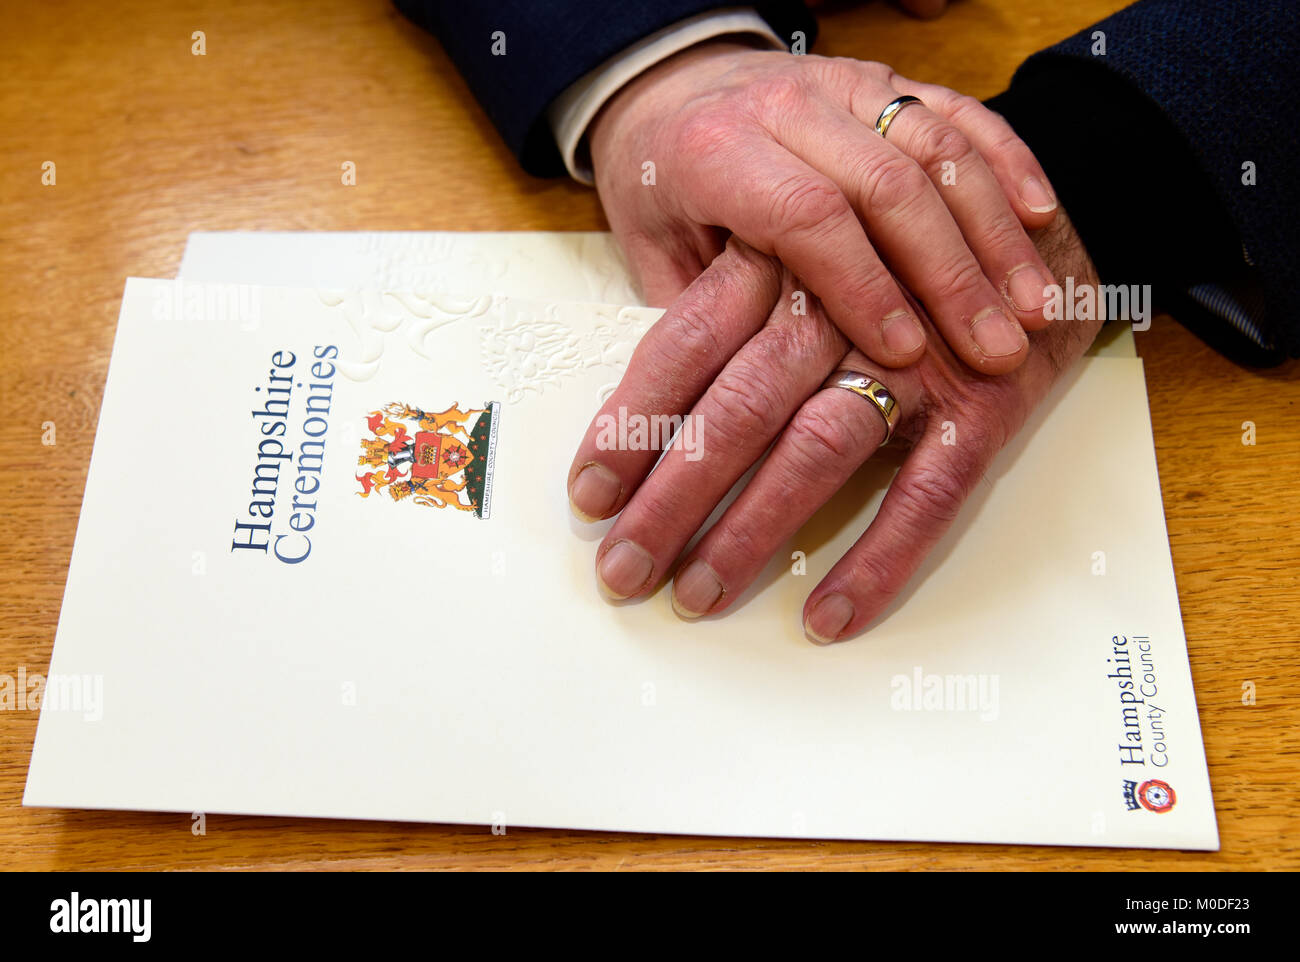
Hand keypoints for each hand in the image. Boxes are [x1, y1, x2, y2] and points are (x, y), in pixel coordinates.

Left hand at [567, 210, 1102, 641]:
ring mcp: (920, 355)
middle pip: (740, 405)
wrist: (1049, 201)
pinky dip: (879, 557)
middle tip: (622, 570)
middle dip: (674, 496)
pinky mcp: (986, 400)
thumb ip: (727, 288)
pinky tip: (828, 616)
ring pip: (820, 448)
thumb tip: (652, 384)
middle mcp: (842, 303)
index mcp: (783, 250)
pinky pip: (929, 492)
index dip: (634, 422)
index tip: (588, 495)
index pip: (686, 342)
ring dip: (754, 530)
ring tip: (695, 595)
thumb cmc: (896, 232)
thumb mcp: (799, 228)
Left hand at [588, 43, 1060, 375]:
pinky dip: (1008, 166)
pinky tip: (1043, 222)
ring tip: (1036, 311)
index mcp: (716, 150)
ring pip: (937, 149)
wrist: (666, 85)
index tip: (902, 350)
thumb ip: (695, 308)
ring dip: (993, 235)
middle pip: (887, 184)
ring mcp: (847, 86)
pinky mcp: (889, 83)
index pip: (804, 213)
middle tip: (995, 353)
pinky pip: (962, 114)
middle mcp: (789, 105)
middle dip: (949, 275)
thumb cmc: (658, 184)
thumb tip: (749, 398)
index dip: (859, 284)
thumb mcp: (648, 251)